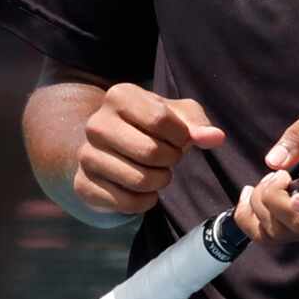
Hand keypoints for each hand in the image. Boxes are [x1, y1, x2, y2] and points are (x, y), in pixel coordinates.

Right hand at [71, 84, 225, 219]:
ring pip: (139, 180)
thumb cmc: (151, 127)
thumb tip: (215, 138)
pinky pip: (127, 202)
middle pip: (150, 152)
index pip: (161, 120)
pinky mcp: (83, 185)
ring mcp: (86, 155)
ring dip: (159, 181)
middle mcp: (96, 123)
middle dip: (170, 160)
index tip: (178, 138)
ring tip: (156, 172)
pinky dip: (144, 201)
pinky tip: (142, 190)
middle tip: (168, 158)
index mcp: (118, 96)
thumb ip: (198, 124)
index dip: (180, 136)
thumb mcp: (177, 116)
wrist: (111, 148)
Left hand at [232, 99, 298, 245]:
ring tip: (270, 179)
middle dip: (275, 196)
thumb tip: (275, 161)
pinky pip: (260, 235)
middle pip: (297, 224)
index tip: (298, 196)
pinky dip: (246, 215)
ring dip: (260, 202)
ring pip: (276, 232)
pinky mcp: (290, 230)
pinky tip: (248, 193)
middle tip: (280, 174)